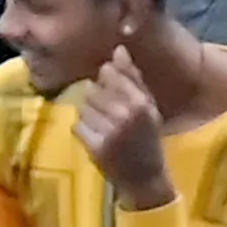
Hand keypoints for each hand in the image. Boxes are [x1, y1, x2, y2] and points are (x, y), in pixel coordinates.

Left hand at [75, 47, 172, 209]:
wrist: (145, 177)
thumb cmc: (148, 137)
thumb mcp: (148, 105)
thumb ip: (133, 77)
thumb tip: (118, 49)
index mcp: (140, 102)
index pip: (109, 74)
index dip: (105, 79)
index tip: (110, 88)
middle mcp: (125, 114)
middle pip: (93, 89)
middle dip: (97, 98)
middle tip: (107, 111)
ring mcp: (109, 132)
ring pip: (83, 106)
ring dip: (89, 113)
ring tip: (102, 123)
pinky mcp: (95, 148)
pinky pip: (78, 126)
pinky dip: (84, 130)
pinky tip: (96, 136)